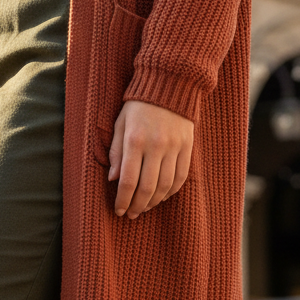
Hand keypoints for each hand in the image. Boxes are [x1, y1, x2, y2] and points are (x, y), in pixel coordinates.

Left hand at [108, 100, 193, 218]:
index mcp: (135, 140)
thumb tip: (113, 180)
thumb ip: (116, 152)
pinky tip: (161, 197)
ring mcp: (174, 147)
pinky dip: (171, 192)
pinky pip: (181, 177)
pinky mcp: (187, 148)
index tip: (119, 210)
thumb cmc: (138, 106)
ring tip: (144, 208)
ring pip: (165, 186)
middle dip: (137, 206)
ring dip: (153, 202)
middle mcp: (156, 146)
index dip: (123, 200)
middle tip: (131, 215)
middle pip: (147, 187)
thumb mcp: (120, 124)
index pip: (128, 180)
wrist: (170, 85)